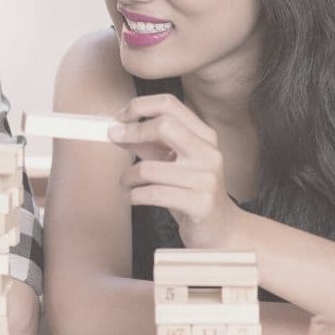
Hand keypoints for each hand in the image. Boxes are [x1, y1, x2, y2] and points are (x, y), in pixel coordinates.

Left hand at [108, 94, 241, 248]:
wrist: (221, 229)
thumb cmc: (192, 193)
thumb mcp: (172, 164)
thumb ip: (148, 145)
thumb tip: (118, 130)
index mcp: (204, 137)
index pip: (170, 105)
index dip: (140, 106)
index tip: (120, 116)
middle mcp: (208, 153)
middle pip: (164, 126)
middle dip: (132, 132)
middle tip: (114, 138)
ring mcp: (206, 179)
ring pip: (149, 168)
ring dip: (127, 176)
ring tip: (125, 183)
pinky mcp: (200, 204)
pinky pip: (153, 194)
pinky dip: (134, 195)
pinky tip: (133, 197)